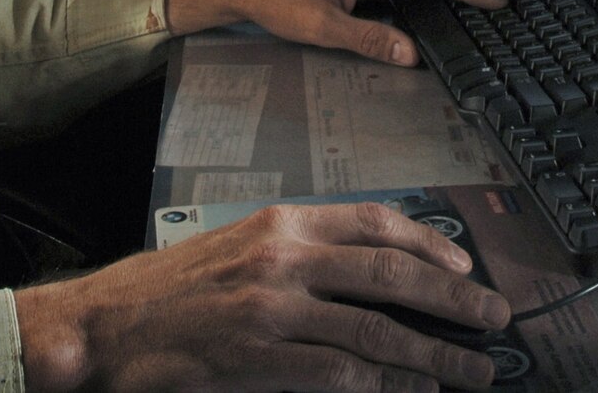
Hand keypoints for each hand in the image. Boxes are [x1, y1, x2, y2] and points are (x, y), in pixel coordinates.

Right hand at [14, 201, 510, 391]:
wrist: (103, 328)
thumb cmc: (168, 292)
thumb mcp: (237, 248)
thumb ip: (298, 255)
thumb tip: (367, 277)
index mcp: (280, 221)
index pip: (374, 221)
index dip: (429, 242)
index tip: (464, 264)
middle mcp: (283, 256)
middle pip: (391, 273)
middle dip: (454, 297)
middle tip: (495, 318)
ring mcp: (272, 309)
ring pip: (378, 329)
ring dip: (437, 354)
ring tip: (475, 370)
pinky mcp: (260, 358)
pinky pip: (342, 373)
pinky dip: (387, 384)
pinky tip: (414, 390)